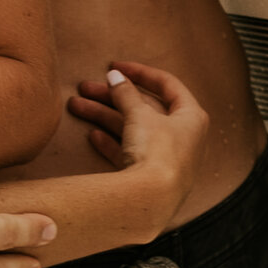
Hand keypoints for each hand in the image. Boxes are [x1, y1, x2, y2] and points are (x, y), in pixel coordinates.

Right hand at [63, 63, 210, 235]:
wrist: (153, 200)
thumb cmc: (157, 151)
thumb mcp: (139, 115)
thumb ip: (126, 93)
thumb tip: (115, 75)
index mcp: (191, 117)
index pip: (167, 84)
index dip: (139, 72)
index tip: (114, 66)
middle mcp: (183, 137)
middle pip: (144, 108)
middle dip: (112, 97)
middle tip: (85, 88)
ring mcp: (166, 159)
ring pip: (132, 130)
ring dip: (104, 116)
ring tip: (76, 106)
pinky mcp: (150, 178)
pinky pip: (130, 153)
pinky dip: (112, 142)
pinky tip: (92, 135)